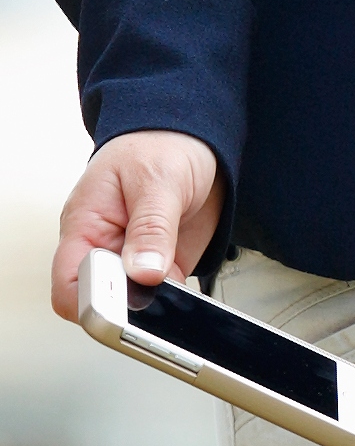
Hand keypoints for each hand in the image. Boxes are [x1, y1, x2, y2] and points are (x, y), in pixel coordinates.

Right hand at [51, 131, 222, 323]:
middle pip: (101, 302)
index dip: (91, 301)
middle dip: (127, 309)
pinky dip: (176, 303)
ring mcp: (134, 260)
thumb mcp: (158, 179)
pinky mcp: (162, 266)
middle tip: (156, 299)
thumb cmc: (161, 144)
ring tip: (177, 297)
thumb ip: (152, 226)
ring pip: (134, 306)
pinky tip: (188, 297)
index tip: (121, 301)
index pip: (69, 283)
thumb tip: (142, 271)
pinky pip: (163, 299)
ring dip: (156, 309)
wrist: (194, 136)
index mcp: (86, 224)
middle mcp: (105, 247)